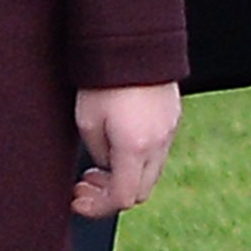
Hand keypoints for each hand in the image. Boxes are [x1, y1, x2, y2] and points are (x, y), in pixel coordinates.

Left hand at [72, 82, 180, 217]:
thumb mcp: (87, 122)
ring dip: (125, 177)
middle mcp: (158, 144)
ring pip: (151, 174)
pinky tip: (118, 144)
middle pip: (140, 192)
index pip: (122, 198)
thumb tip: (105, 167)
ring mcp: (170, 131)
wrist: (134, 43)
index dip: (96, 207)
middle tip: (85, 184)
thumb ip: (98, 153)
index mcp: (134, 148)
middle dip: (110, 195)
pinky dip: (137, 160)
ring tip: (97, 165)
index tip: (77, 200)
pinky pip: (157, 153)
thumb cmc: (104, 79)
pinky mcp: (173, 118)